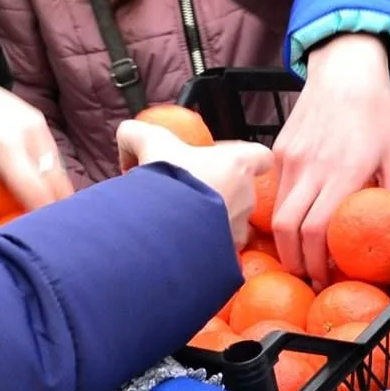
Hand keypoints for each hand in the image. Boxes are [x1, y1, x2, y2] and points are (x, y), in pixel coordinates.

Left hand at [0, 76, 73, 233]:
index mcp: (4, 148)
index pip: (38, 194)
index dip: (43, 220)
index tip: (39, 239)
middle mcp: (29, 135)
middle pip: (59, 185)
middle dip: (55, 211)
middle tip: (43, 230)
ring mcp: (39, 125)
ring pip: (60, 172)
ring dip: (54, 194)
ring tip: (39, 210)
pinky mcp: (41, 120)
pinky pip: (54, 157)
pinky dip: (49, 176)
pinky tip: (35, 187)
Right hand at [117, 120, 272, 250]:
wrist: (168, 228)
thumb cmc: (170, 180)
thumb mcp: (147, 143)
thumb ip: (137, 134)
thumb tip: (128, 138)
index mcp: (237, 165)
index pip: (261, 157)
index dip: (247, 158)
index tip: (221, 161)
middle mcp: (246, 196)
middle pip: (241, 193)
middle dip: (217, 195)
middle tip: (187, 197)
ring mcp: (239, 229)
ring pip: (231, 225)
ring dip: (211, 224)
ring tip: (181, 225)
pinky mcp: (226, 256)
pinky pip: (218, 252)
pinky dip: (203, 250)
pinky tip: (181, 248)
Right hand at [271, 35, 389, 283]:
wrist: (345, 69)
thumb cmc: (377, 112)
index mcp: (344, 173)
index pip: (317, 231)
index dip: (318, 262)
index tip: (327, 279)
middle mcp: (312, 168)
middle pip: (288, 230)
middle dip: (296, 262)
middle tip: (309, 277)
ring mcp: (290, 159)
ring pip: (278, 213)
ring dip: (287, 242)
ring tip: (302, 256)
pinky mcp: (279, 150)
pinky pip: (278, 190)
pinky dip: (285, 212)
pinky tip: (299, 219)